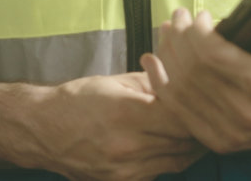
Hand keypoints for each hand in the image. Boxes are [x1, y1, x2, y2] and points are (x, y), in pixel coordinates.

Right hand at [29, 72, 204, 180]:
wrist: (42, 130)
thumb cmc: (76, 101)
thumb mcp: (115, 82)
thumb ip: (152, 83)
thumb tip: (181, 79)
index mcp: (129, 114)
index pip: (183, 117)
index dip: (199, 110)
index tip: (206, 101)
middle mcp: (129, 146)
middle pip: (184, 142)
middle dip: (199, 129)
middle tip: (209, 116)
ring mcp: (126, 170)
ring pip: (177, 162)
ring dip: (189, 147)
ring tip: (195, 132)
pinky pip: (159, 173)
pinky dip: (169, 160)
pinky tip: (169, 147)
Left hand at [141, 7, 250, 153]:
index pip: (213, 58)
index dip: (198, 32)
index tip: (200, 14)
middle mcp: (243, 115)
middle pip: (192, 71)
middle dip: (179, 37)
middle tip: (178, 15)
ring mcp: (227, 132)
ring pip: (180, 89)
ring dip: (167, 55)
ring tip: (168, 30)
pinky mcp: (217, 140)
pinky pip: (178, 110)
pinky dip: (160, 83)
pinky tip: (153, 61)